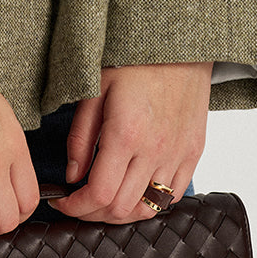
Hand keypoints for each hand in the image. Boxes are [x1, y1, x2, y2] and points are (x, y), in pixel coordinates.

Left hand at [47, 62, 210, 224]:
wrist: (178, 43)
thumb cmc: (133, 60)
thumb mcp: (94, 90)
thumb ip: (81, 137)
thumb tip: (72, 176)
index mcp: (126, 133)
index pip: (99, 193)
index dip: (76, 207)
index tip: (62, 201)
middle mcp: (155, 150)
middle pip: (121, 208)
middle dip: (92, 212)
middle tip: (77, 201)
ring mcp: (178, 154)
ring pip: (148, 209)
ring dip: (120, 214)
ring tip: (103, 200)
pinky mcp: (194, 152)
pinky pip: (173, 196)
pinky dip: (149, 203)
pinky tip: (133, 191)